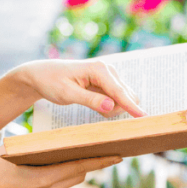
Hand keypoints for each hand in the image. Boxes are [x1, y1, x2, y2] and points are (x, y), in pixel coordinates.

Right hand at [0, 145, 121, 187]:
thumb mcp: (14, 150)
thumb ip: (36, 146)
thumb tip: (54, 140)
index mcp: (43, 179)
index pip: (80, 167)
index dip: (100, 160)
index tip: (118, 154)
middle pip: (77, 175)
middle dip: (91, 163)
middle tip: (107, 150)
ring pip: (65, 181)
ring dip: (74, 169)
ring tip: (84, 154)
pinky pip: (52, 186)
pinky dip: (58, 175)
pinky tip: (53, 165)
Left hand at [12, 59, 145, 117]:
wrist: (42, 74)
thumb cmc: (52, 82)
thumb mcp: (67, 94)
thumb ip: (90, 100)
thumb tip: (111, 106)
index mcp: (99, 69)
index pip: (119, 91)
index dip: (131, 106)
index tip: (144, 118)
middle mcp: (108, 69)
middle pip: (125, 95)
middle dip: (117, 109)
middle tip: (95, 113)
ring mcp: (108, 75)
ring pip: (123, 97)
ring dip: (113, 108)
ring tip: (88, 104)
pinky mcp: (106, 82)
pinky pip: (117, 98)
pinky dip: (110, 106)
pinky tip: (95, 104)